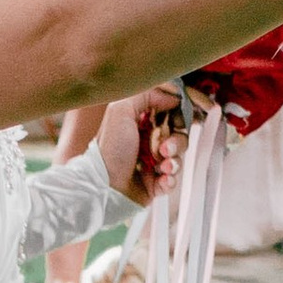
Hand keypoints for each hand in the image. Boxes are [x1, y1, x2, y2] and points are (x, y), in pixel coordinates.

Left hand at [99, 87, 181, 204]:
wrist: (104, 186)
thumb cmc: (110, 149)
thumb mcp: (120, 111)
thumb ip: (145, 95)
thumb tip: (172, 97)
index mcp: (139, 123)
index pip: (168, 113)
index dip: (177, 116)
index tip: (179, 120)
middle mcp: (147, 141)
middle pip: (178, 135)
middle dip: (176, 141)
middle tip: (164, 148)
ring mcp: (152, 162)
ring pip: (178, 157)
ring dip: (174, 161)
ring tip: (162, 167)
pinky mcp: (155, 183)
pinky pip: (173, 179)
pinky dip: (170, 179)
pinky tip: (161, 180)